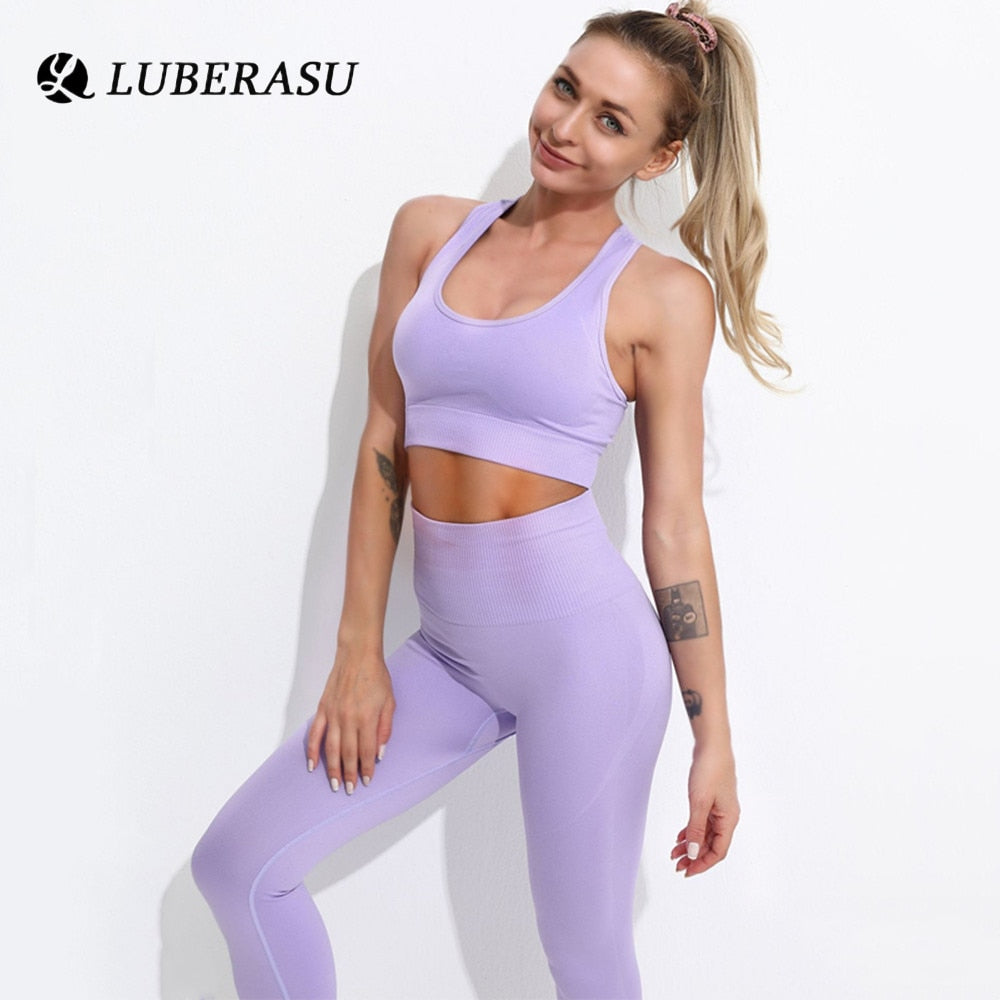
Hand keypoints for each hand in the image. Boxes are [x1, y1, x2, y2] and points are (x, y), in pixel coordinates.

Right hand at [305, 649, 394, 794]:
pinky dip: (312, 751)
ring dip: (332, 769)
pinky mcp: (323, 709)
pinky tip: (312, 765)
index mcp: (367, 717)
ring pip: (330, 748)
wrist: (358, 655)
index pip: (366, 751)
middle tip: (351, 790)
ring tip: (335, 784)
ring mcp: (333, 714)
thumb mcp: (390, 701)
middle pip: (347, 753)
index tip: (367, 782)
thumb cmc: (376, 676)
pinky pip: (315, 734)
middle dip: (350, 774)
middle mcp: (349, 718)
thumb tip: (380, 752)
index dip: (367, 769)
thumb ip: (385, 728)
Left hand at [670, 744, 739, 876]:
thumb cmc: (709, 770)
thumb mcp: (699, 802)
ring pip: (705, 834)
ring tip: (674, 853)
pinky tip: (680, 837)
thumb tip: (694, 854)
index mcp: (729, 820)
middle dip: (694, 856)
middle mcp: (727, 817)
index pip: (718, 851)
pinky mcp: (712, 800)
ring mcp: (720, 809)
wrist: (712, 745)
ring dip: (691, 845)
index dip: (703, 864)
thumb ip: (696, 829)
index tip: (687, 871)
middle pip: (712, 845)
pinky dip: (692, 831)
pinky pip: (702, 822)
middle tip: (677, 865)